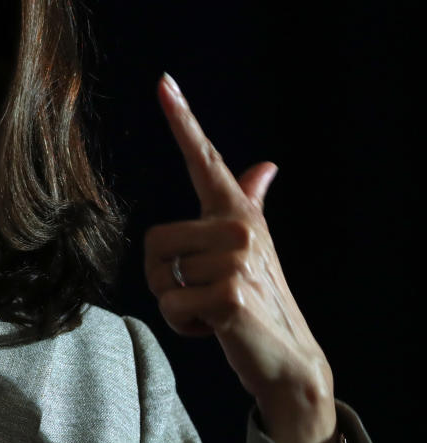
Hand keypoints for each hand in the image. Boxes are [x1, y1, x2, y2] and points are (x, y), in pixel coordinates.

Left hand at [144, 73, 336, 442]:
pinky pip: (170, 306)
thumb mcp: (254, 248)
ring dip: (176, 305)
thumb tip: (265, 164)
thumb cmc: (262, 300)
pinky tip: (216, 329)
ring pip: (160, 278)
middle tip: (203, 295)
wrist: (287, 359)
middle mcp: (239, 228)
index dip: (182, 119)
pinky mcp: (231, 295)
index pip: (205, 158)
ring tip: (213, 311)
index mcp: (237, 214)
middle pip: (154, 241)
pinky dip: (183, 327)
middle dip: (165, 279)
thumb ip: (251, 202)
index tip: (163, 82)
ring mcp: (237, 260)